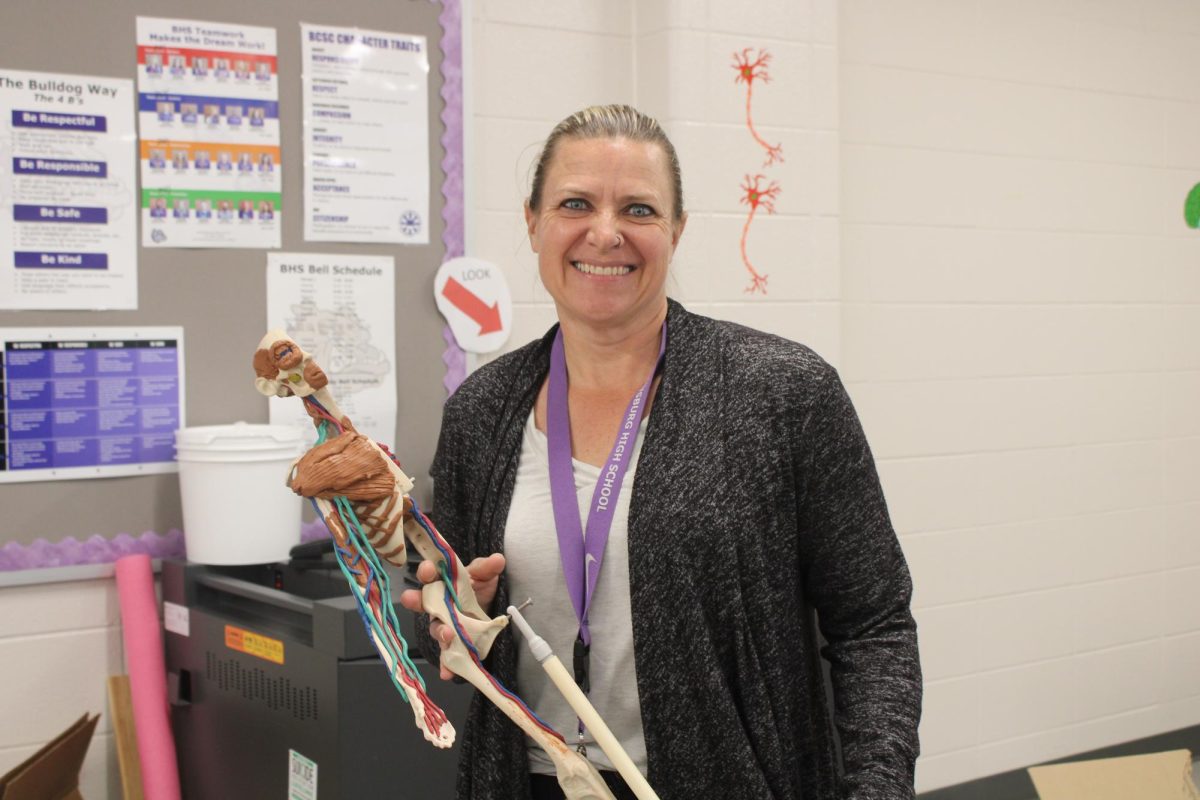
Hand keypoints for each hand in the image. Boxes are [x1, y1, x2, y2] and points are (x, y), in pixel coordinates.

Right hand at [400, 553, 505, 679]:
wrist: (489, 610)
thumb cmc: (479, 589)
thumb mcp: (484, 576)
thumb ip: (487, 568)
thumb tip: (497, 559)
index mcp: (443, 584)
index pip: (430, 576)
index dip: (426, 572)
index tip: (428, 569)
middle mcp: (438, 606)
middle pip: (424, 603)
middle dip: (417, 601)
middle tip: (414, 599)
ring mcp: (444, 626)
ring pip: (436, 630)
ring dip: (440, 632)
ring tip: (447, 634)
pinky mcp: (453, 645)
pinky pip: (447, 657)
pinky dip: (447, 666)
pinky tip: (448, 673)